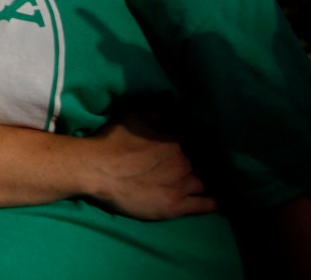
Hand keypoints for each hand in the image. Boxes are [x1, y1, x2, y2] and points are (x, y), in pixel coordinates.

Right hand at [84, 112, 216, 219]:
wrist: (97, 169)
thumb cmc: (112, 142)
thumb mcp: (132, 116)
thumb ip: (155, 111)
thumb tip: (171, 103)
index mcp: (175, 140)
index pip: (193, 143)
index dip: (190, 147)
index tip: (187, 150)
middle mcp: (184, 161)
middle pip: (195, 164)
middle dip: (189, 166)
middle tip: (180, 169)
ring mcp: (182, 184)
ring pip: (199, 183)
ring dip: (196, 183)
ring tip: (193, 186)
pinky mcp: (176, 206)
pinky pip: (202, 205)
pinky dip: (210, 203)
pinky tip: (213, 203)